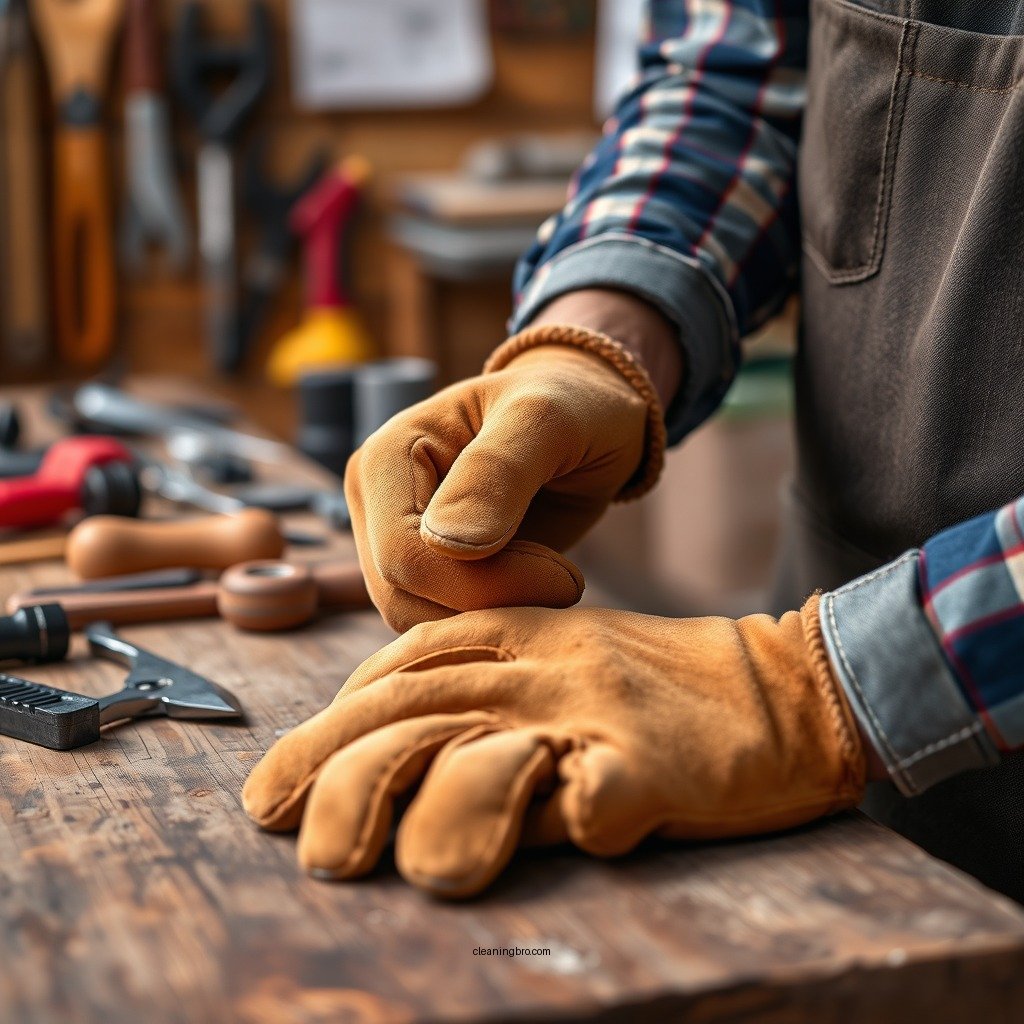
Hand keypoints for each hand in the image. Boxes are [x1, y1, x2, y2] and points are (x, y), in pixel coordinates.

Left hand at [243, 598, 864, 897]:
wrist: (786, 686)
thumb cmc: (659, 687)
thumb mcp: (559, 660)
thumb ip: (481, 682)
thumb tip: (383, 745)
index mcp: (518, 633)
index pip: (402, 667)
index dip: (331, 722)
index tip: (281, 780)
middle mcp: (546, 664)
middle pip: (418, 712)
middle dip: (340, 772)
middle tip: (289, 833)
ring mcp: (598, 712)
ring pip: (485, 758)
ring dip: (428, 818)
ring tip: (382, 871)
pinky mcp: (655, 763)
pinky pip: (595, 802)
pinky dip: (569, 827)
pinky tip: (564, 848)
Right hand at [344, 325, 664, 632]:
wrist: (587, 421)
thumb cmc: (572, 406)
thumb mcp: (549, 419)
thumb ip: (499, 470)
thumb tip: (444, 541)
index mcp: (384, 457)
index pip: (404, 557)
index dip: (484, 585)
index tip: (566, 576)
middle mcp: (374, 503)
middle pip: (404, 599)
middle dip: (491, 605)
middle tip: (566, 579)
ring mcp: (394, 541)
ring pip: (420, 621)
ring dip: (494, 617)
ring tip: (552, 576)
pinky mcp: (425, 574)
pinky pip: (443, 624)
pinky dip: (494, 620)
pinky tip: (536, 588)